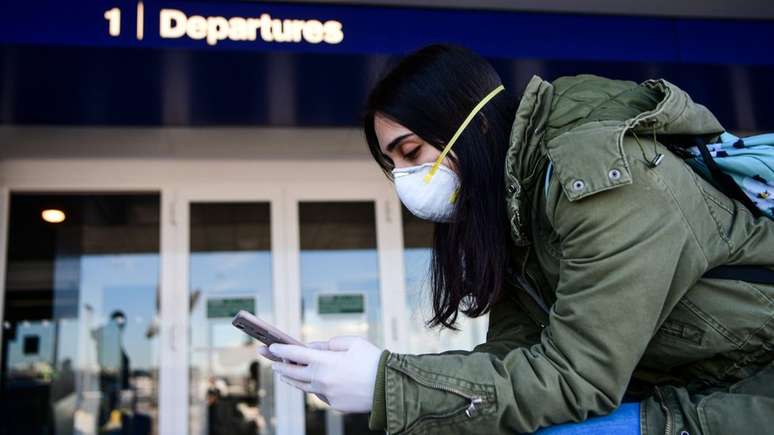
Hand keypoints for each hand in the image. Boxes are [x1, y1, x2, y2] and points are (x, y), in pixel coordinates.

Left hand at [267, 336, 382, 412]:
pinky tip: (312, 384)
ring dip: (292, 379)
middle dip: (281, 366)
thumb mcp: (353, 342)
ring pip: (303, 387)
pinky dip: (314, 388)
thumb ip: (331, 343)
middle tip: (271, 361)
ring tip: (284, 374)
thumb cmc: (373, 361)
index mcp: (326, 361)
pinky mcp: (335, 405)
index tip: (271, 347)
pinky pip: (320, 395)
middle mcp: (322, 379)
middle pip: (294, 373)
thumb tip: (313, 348)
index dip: (281, 350)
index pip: (296, 354)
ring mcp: (328, 394)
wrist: (390, 387)